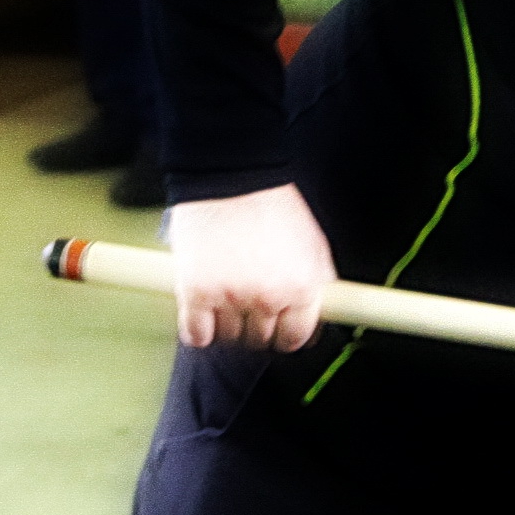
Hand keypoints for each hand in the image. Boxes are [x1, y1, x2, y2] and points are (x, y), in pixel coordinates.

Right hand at [167, 185, 334, 350]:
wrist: (232, 175)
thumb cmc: (272, 204)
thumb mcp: (313, 245)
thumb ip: (315, 284)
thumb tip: (318, 318)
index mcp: (302, 289)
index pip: (295, 338)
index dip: (285, 335)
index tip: (277, 329)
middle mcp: (269, 298)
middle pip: (261, 339)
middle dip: (256, 325)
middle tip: (248, 304)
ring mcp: (231, 296)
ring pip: (229, 337)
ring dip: (226, 324)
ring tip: (225, 297)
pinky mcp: (196, 292)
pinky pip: (197, 334)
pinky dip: (198, 330)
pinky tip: (202, 313)